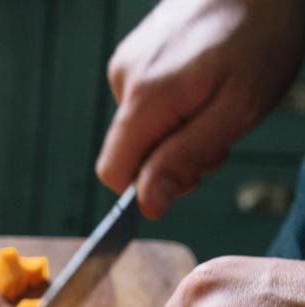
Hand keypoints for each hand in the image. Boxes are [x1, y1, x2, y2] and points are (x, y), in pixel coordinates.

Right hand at [96, 0, 304, 217]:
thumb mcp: (237, 111)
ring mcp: (129, 61)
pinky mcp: (138, 52)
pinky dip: (176, 106)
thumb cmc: (261, 36)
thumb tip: (147, 203)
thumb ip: (186, 158)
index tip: (190, 168)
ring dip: (177, 130)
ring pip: (140, 130)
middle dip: (171, 156)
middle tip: (217, 128)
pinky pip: (146, 103)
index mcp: (145, 97)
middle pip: (130, 153)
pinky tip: (204, 83)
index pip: (113, 173)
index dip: (148, 185)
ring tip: (215, 99)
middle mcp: (125, 77)